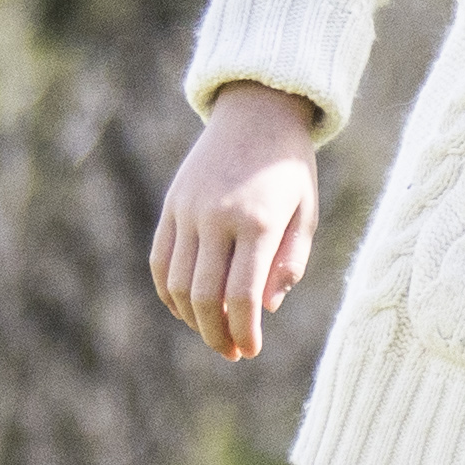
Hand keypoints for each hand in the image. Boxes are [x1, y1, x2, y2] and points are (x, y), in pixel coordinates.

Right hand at [154, 86, 323, 360]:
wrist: (256, 113)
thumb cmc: (289, 169)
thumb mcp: (305, 213)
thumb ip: (288, 263)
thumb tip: (264, 309)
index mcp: (257, 221)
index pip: (241, 295)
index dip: (244, 331)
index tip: (251, 351)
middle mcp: (216, 217)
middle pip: (204, 296)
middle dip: (217, 334)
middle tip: (232, 352)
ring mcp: (188, 211)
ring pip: (175, 284)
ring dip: (191, 318)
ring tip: (214, 331)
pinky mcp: (171, 206)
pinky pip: (160, 261)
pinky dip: (168, 292)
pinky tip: (187, 309)